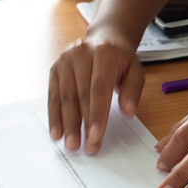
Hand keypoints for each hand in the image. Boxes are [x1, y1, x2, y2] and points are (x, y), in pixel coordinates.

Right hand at [48, 28, 145, 152]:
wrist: (104, 40)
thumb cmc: (120, 60)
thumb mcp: (135, 71)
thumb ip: (133, 91)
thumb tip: (128, 111)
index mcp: (104, 53)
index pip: (99, 88)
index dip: (97, 115)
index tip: (96, 137)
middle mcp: (81, 54)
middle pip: (80, 95)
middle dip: (82, 124)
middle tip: (84, 148)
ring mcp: (64, 60)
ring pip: (64, 97)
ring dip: (66, 124)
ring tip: (70, 146)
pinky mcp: (54, 69)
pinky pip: (53, 96)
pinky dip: (54, 116)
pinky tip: (57, 133)